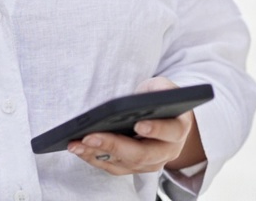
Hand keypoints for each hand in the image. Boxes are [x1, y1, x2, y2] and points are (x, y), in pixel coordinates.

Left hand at [67, 77, 194, 175]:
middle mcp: (167, 151)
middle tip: (90, 136)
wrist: (164, 118)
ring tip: (76, 143)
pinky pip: (113, 167)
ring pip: (125, 164)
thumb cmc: (159, 99)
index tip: (139, 125)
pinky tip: (78, 148)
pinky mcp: (134, 168)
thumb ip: (160, 89)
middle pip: (142, 154)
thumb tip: (151, 94)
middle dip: (114, 145)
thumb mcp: (163, 87)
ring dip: (98, 154)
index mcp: (178, 128)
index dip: (157, 129)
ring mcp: (151, 163)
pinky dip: (94, 158)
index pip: (171, 132)